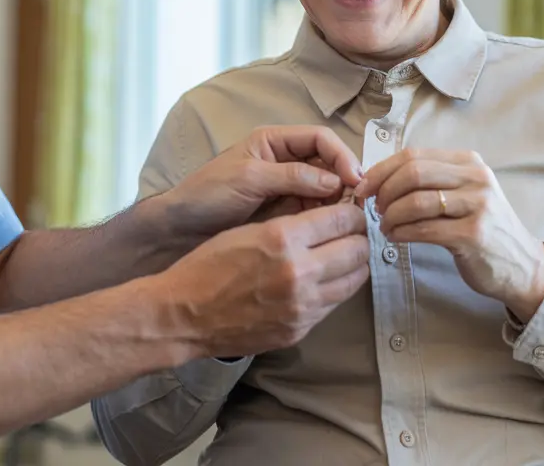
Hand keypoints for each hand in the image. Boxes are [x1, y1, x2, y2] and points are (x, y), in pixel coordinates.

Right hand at [158, 203, 370, 358]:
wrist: (185, 315)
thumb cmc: (208, 266)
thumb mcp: (247, 230)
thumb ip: (291, 224)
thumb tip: (329, 217)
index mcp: (283, 238)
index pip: (343, 220)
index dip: (352, 213)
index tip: (350, 213)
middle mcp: (300, 272)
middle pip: (357, 250)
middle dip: (358, 238)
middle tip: (351, 234)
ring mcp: (303, 306)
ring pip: (354, 280)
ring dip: (352, 265)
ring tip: (340, 257)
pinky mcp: (300, 329)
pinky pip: (334, 304)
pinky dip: (334, 289)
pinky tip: (321, 282)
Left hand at [159, 126, 362, 240]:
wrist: (181, 228)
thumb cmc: (208, 194)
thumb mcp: (249, 179)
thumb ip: (292, 176)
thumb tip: (336, 182)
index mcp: (274, 142)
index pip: (320, 139)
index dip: (341, 155)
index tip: (354, 179)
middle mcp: (285, 161)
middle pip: (329, 163)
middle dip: (345, 180)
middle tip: (358, 204)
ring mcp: (287, 188)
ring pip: (327, 189)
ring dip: (340, 201)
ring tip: (350, 220)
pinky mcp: (286, 213)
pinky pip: (315, 211)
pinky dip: (328, 218)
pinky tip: (335, 230)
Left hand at [353, 149, 543, 320]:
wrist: (522, 265)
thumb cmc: (483, 227)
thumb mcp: (464, 193)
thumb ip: (430, 180)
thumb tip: (378, 178)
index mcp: (469, 162)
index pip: (413, 155)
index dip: (381, 170)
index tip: (363, 187)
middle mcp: (476, 178)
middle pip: (412, 173)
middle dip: (383, 191)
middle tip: (373, 208)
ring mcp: (478, 205)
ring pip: (415, 201)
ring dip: (390, 216)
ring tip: (385, 227)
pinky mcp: (473, 234)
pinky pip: (423, 228)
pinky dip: (401, 233)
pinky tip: (395, 238)